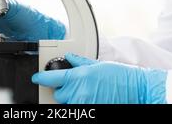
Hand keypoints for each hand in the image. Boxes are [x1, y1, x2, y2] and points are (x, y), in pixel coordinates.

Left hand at [32, 53, 166, 103]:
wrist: (135, 88)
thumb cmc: (119, 76)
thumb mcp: (97, 64)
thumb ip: (79, 62)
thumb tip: (69, 57)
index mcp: (79, 76)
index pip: (51, 78)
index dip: (41, 78)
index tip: (36, 78)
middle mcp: (79, 92)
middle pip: (58, 94)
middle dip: (64, 89)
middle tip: (76, 84)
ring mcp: (84, 104)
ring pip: (66, 104)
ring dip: (72, 98)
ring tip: (86, 92)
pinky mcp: (90, 112)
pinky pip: (76, 110)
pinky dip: (79, 104)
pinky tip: (89, 97)